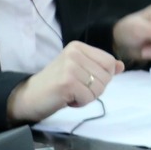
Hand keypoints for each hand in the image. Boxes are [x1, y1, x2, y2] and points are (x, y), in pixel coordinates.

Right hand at [8, 42, 122, 122]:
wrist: (29, 95)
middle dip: (95, 89)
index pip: (109, 62)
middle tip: (75, 88)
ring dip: (87, 97)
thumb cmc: (56, 84)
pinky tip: (66, 98)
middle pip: (106, 77)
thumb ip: (100, 67)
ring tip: (70, 93)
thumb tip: (121, 66)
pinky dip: (79, 103)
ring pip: (99, 89)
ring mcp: (70, 66)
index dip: (102, 77)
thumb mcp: (79, 70)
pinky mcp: (67, 82)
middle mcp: (74, 52)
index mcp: (78, 46)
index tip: (84, 80)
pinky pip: (88, 98)